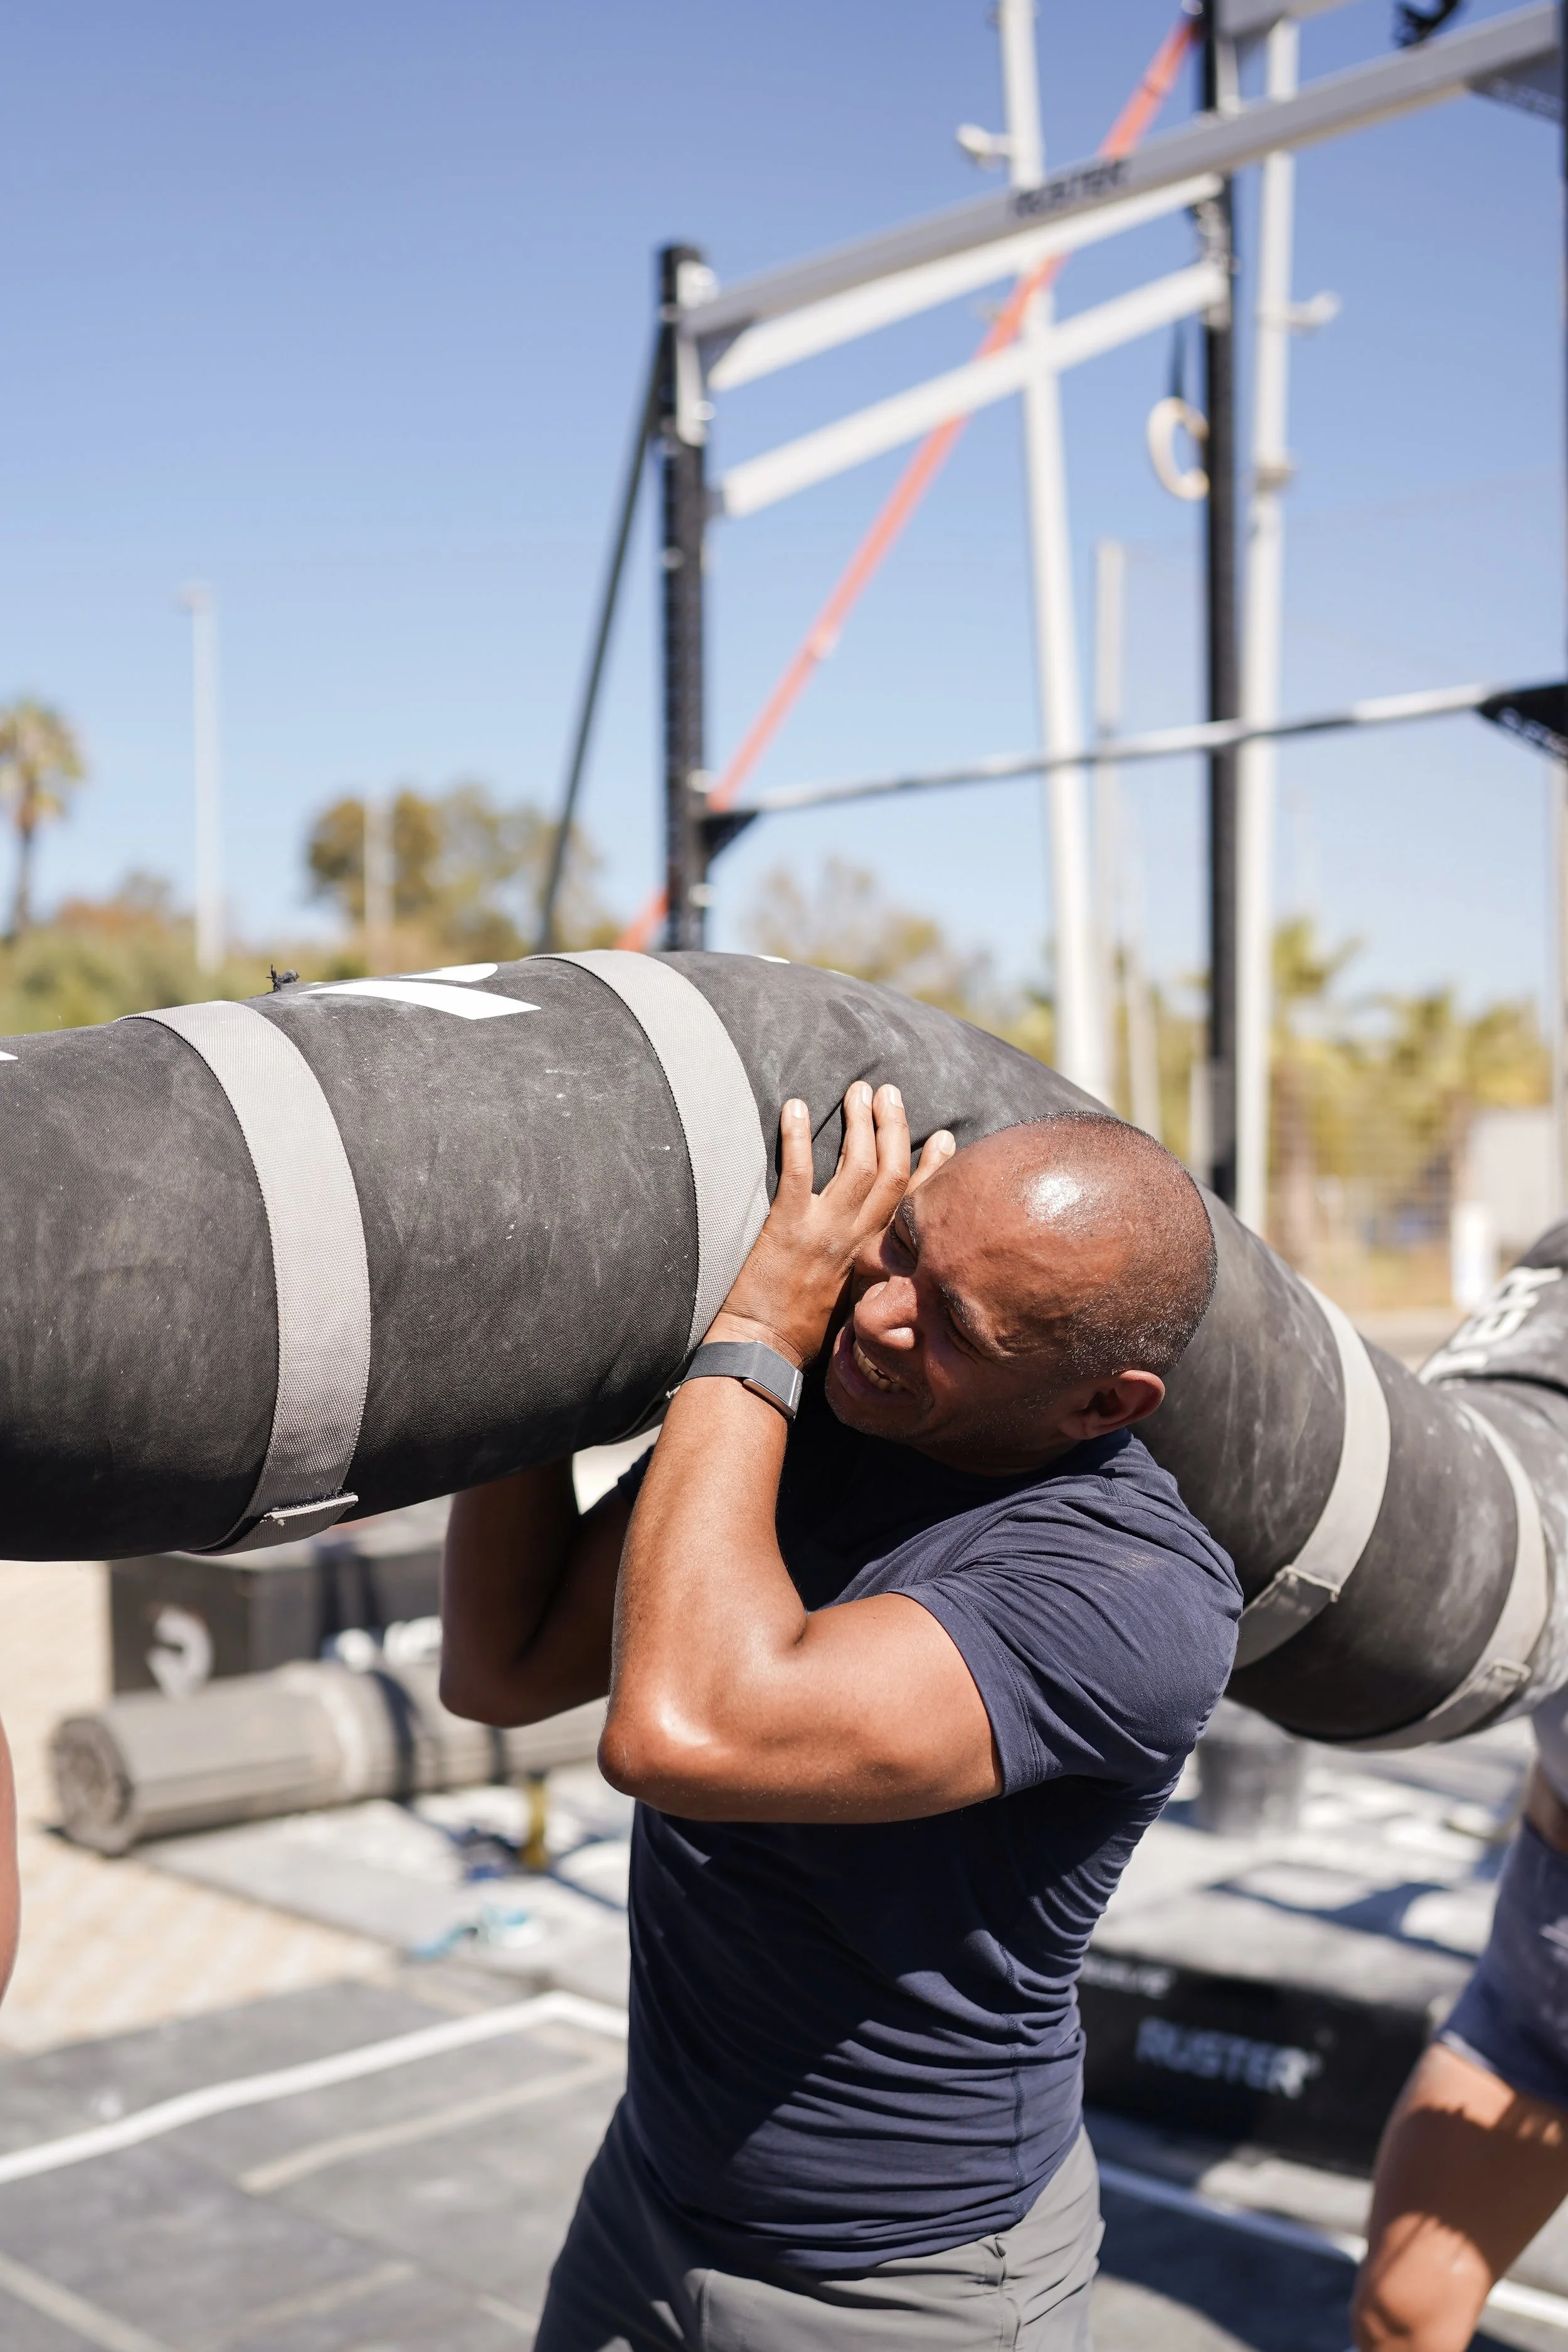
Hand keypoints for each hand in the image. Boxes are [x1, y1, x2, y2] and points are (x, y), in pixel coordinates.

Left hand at [708, 1083, 954, 1368]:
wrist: (765, 1350)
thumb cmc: (807, 1336)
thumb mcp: (858, 1305)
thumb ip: (875, 1275)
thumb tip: (887, 1259)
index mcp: (881, 1259)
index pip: (918, 1205)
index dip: (934, 1169)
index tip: (944, 1138)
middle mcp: (860, 1240)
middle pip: (891, 1172)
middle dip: (894, 1126)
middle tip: (888, 1092)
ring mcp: (825, 1230)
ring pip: (856, 1163)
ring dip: (859, 1122)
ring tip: (857, 1090)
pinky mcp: (787, 1226)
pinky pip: (798, 1170)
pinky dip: (797, 1135)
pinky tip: (795, 1105)